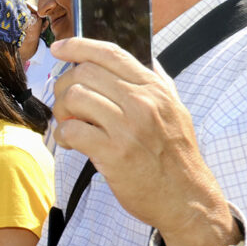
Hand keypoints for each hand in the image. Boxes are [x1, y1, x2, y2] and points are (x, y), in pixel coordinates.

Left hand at [50, 38, 238, 245]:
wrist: (187, 199)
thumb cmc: (177, 156)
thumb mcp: (176, 110)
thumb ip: (158, 83)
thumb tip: (144, 59)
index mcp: (155, 88)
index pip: (110, 53)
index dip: (78, 46)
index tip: (59, 48)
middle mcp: (142, 102)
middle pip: (84, 73)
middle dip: (64, 85)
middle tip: (65, 103)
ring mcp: (127, 127)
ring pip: (74, 98)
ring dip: (62, 110)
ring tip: (69, 124)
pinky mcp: (113, 153)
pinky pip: (72, 130)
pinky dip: (63, 135)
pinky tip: (71, 143)